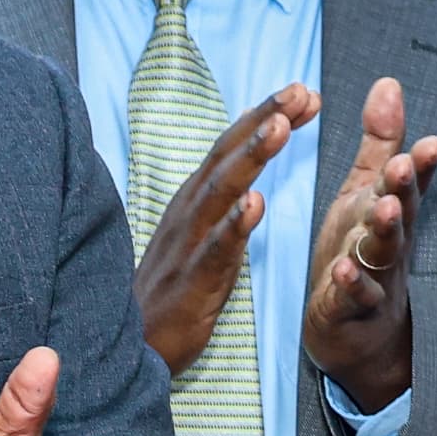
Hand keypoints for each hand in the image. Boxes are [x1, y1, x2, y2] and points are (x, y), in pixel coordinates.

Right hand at [133, 87, 313, 377]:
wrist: (133, 346)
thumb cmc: (173, 288)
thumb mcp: (203, 235)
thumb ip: (223, 199)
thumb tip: (247, 161)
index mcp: (195, 201)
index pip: (232, 149)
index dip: (265, 116)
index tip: (303, 90)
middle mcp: (189, 213)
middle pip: (228, 156)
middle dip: (263, 119)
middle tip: (299, 89)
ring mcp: (188, 244)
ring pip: (221, 192)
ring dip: (251, 157)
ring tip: (280, 125)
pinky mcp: (192, 280)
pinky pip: (215, 250)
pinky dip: (233, 225)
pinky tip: (254, 204)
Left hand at [303, 77, 436, 414]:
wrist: (357, 331)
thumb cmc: (359, 251)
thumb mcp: (366, 192)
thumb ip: (381, 142)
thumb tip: (389, 83)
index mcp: (388, 210)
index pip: (409, 183)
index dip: (419, 165)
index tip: (431, 142)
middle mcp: (388, 241)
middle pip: (402, 212)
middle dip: (405, 189)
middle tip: (404, 164)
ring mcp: (374, 276)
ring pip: (383, 251)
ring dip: (385, 230)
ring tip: (383, 209)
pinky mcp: (350, 309)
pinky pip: (353, 296)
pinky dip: (350, 284)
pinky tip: (342, 269)